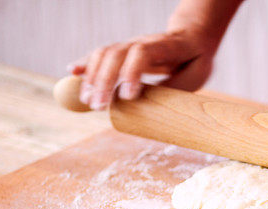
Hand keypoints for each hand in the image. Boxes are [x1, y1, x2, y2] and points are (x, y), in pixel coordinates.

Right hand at [69, 28, 216, 109]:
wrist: (191, 38)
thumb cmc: (194, 61)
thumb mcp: (194, 77)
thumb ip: (174, 90)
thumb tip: (154, 112)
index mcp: (163, 47)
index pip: (141, 53)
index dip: (131, 73)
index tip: (128, 97)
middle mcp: (142, 42)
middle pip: (116, 54)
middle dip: (104, 81)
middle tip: (98, 107)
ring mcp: (129, 46)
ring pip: (104, 54)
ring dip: (92, 77)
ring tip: (87, 101)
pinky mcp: (122, 52)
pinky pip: (100, 55)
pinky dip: (86, 64)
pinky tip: (73, 72)